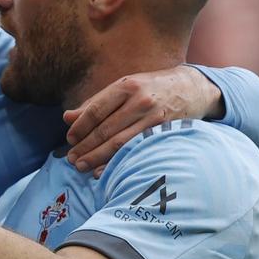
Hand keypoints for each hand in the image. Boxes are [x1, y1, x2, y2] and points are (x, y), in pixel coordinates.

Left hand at [64, 66, 218, 175]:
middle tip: (71, 159)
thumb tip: (67, 117)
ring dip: (97, 157)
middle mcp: (140, 101)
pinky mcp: (164, 133)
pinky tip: (102, 171)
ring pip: (119, 143)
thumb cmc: (150, 88)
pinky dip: (117, 163)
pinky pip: (135, 151)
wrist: (192, 89)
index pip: (96, 110)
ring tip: (81, 166)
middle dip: (85, 146)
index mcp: (126, 86)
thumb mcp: (123, 87)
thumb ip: (95, 102)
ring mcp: (153, 118)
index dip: (80, 127)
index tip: (70, 139)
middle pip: (105, 129)